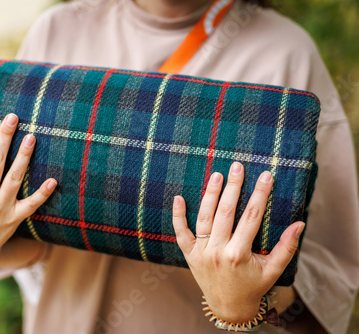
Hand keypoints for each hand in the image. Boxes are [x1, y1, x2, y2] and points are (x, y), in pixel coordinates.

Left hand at [172, 162, 303, 322]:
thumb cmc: (252, 286)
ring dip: (210, 195)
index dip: (260, 195)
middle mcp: (217, 252)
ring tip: (216, 175)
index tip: (266, 176)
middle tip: (237, 166)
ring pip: (204, 218)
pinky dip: (178, 216)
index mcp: (238, 255)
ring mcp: (200, 253)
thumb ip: (286, 248)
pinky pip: (181, 233)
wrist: (228, 307)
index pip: (251, 217)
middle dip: (233, 187)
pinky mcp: (189, 254)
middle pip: (226, 213)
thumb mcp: (273, 270)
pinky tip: (179, 197)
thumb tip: (300, 224)